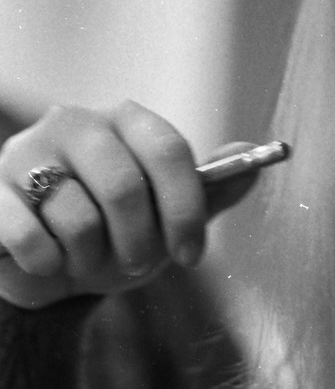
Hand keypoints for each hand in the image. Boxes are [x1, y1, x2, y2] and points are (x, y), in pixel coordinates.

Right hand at [0, 101, 258, 308]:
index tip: (192, 256)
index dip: (185, 209)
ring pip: (77, 218)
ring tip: (86, 259)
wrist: (51, 267)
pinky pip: (29, 236)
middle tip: (138, 266)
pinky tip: (47, 261)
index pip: (168, 150)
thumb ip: (212, 187)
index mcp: (126, 121)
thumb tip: (255, 157)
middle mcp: (75, 123)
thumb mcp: (170, 214)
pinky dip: (46, 263)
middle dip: (139, 242)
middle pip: (125, 186)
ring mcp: (27, 153)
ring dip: (91, 259)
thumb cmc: (118, 232)